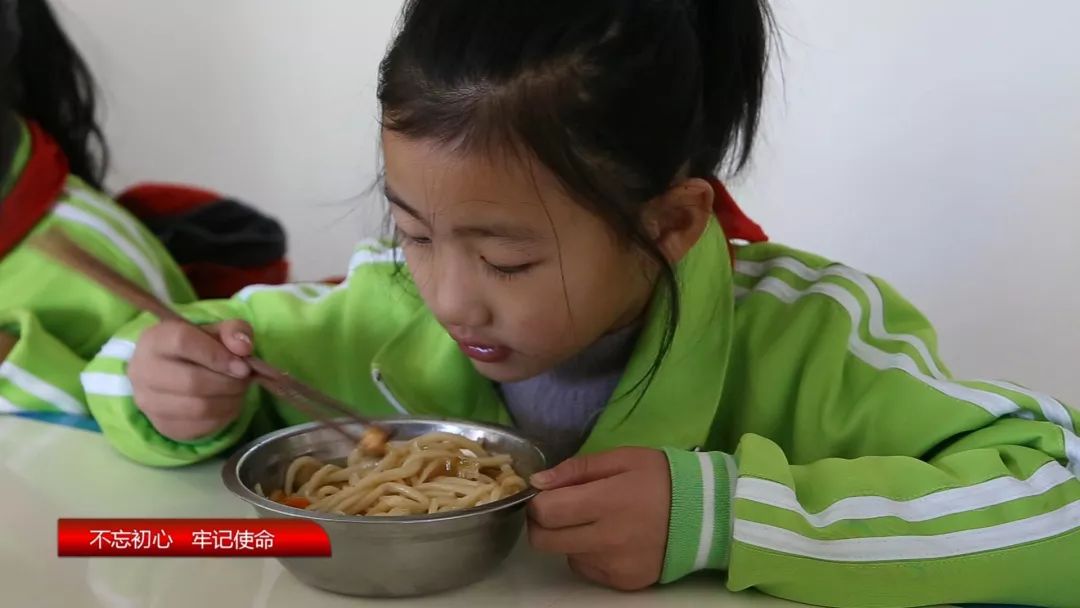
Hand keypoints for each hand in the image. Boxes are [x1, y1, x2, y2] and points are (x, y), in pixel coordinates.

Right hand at [128, 319, 254, 440]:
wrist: (172, 373)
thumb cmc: (198, 347)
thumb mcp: (217, 331)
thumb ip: (233, 331)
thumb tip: (243, 347)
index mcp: (155, 340)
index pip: (183, 342)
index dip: (217, 354)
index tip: (242, 365)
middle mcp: (144, 371)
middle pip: (192, 381)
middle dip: (229, 382)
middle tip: (245, 379)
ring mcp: (149, 402)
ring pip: (198, 408)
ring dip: (230, 401)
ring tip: (239, 391)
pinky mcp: (162, 425)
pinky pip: (201, 427)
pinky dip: (224, 416)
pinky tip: (228, 404)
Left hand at [527, 447, 670, 590]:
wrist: (706, 513)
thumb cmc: (662, 479)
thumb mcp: (622, 458)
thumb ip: (577, 469)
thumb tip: (538, 482)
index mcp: (607, 502)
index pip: (545, 511)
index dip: (538, 501)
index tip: (548, 493)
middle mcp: (607, 539)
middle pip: (544, 541)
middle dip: (542, 523)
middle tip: (560, 509)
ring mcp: (615, 565)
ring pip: (565, 554)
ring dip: (568, 537)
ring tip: (595, 521)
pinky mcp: (623, 581)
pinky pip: (586, 568)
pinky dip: (588, 554)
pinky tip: (610, 538)